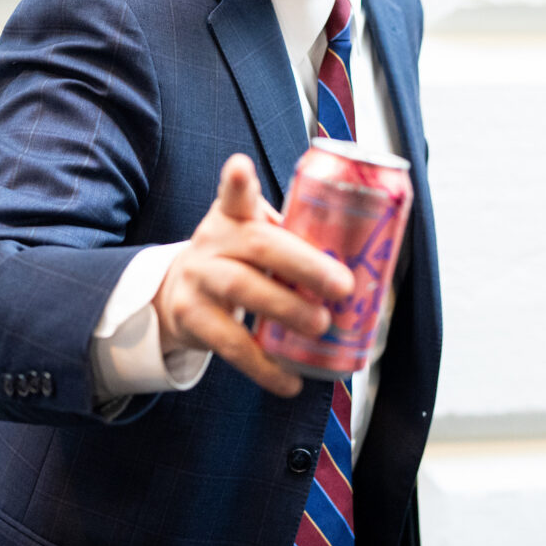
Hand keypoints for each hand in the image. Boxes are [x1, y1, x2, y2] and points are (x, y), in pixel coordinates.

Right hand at [154, 154, 353, 396]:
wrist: (176, 294)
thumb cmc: (238, 262)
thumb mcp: (255, 239)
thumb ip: (295, 242)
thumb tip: (368, 267)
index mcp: (233, 216)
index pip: (234, 194)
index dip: (237, 181)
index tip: (240, 166)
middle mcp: (212, 241)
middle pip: (257, 246)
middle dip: (303, 265)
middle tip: (342, 285)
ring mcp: (198, 279)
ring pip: (242, 291)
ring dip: (287, 311)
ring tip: (321, 326)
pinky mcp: (192, 319)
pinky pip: (231, 344)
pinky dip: (264, 366)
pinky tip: (290, 379)